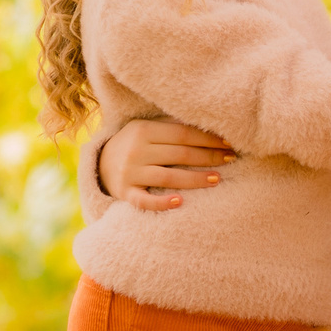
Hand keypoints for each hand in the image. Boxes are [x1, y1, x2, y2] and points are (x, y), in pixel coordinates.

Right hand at [100, 119, 237, 212]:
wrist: (99, 165)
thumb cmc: (134, 145)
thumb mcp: (146, 129)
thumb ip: (171, 127)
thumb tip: (211, 128)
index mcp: (143, 130)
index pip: (183, 134)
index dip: (208, 139)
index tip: (229, 143)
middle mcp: (136, 150)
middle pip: (180, 154)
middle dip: (208, 157)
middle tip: (230, 159)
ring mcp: (130, 173)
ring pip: (169, 177)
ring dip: (195, 179)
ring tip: (216, 179)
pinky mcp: (125, 193)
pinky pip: (145, 200)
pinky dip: (162, 202)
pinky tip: (180, 202)